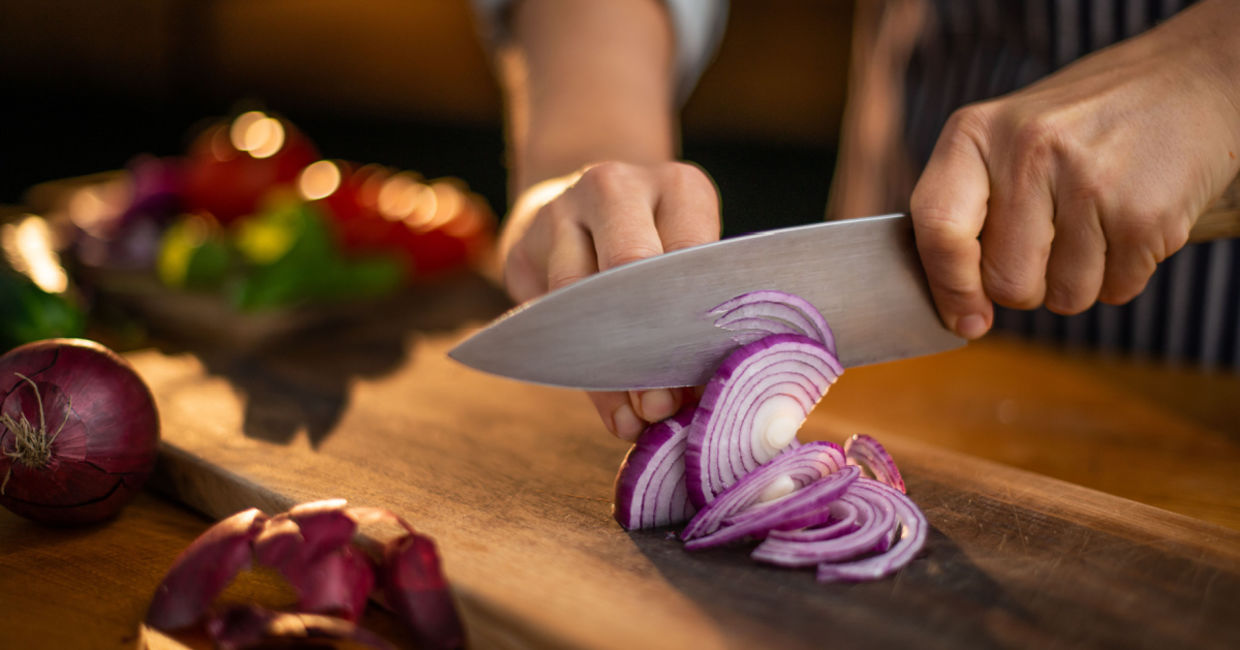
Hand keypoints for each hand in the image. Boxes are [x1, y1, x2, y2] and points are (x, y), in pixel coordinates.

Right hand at [500, 161, 720, 439]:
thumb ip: (695, 316)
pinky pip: (548, 318)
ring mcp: (561, 211)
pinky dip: (581, 373)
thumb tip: (701, 400)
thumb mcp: (689, 260)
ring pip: (579, 296)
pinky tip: (611, 410)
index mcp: (677, 187)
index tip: (704, 378)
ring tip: (636, 418)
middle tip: (662, 405)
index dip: (696, 318)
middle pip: (630, 265)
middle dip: (647, 343)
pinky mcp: (521, 247)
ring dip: (610, 369)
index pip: (691, 251)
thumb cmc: (656, 246)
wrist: (580, 205)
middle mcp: (616, 187)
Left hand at [910, 0, 1239, 338]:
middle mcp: (1028, 152)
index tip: (967, 321)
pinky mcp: (1144, 213)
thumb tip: (954, 305)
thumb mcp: (1007, 137)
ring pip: (1064, 296)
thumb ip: (968, 208)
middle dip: (1029, 283)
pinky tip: (1130, 221)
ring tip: (1097, 222)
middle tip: (1054, 240)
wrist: (1191, 78)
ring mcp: (1089, 181)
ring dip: (1080, 280)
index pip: (938, 228)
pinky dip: (1125, 273)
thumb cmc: (1083, 123)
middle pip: (1006, 282)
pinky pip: (1117, 290)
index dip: (949, 288)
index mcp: (975, 133)